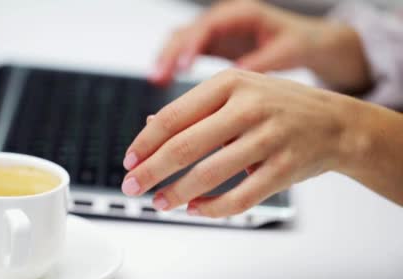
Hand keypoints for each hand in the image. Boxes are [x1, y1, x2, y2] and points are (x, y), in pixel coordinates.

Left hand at [123, 69, 369, 216]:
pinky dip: (213, 208)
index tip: (129, 160)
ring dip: (177, 194)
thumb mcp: (237, 93)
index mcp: (230, 84)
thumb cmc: (279, 107)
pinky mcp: (285, 168)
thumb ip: (195, 110)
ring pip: (209, 174)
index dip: (145, 143)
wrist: (336, 123)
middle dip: (150, 171)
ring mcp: (269, 138)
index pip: (173, 117)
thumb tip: (149, 128)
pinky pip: (240, 196)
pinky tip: (196, 209)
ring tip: (159, 202)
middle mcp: (249, 107)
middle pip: (184, 146)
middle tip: (131, 187)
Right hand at [150, 0, 370, 92]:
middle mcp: (223, 18)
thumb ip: (262, 61)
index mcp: (242, 13)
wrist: (305, 40)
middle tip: (158, 77)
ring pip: (180, 40)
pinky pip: (184, 51)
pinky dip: (172, 64)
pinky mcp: (210, 43)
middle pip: (187, 31)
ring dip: (166, 59)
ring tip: (156, 81)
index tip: (182, 67)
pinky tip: (162, 81)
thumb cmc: (298, 43)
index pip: (209, 26)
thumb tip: (238, 76)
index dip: (192, 45)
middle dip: (170, 53)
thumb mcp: (286, 51)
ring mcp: (214, 30)